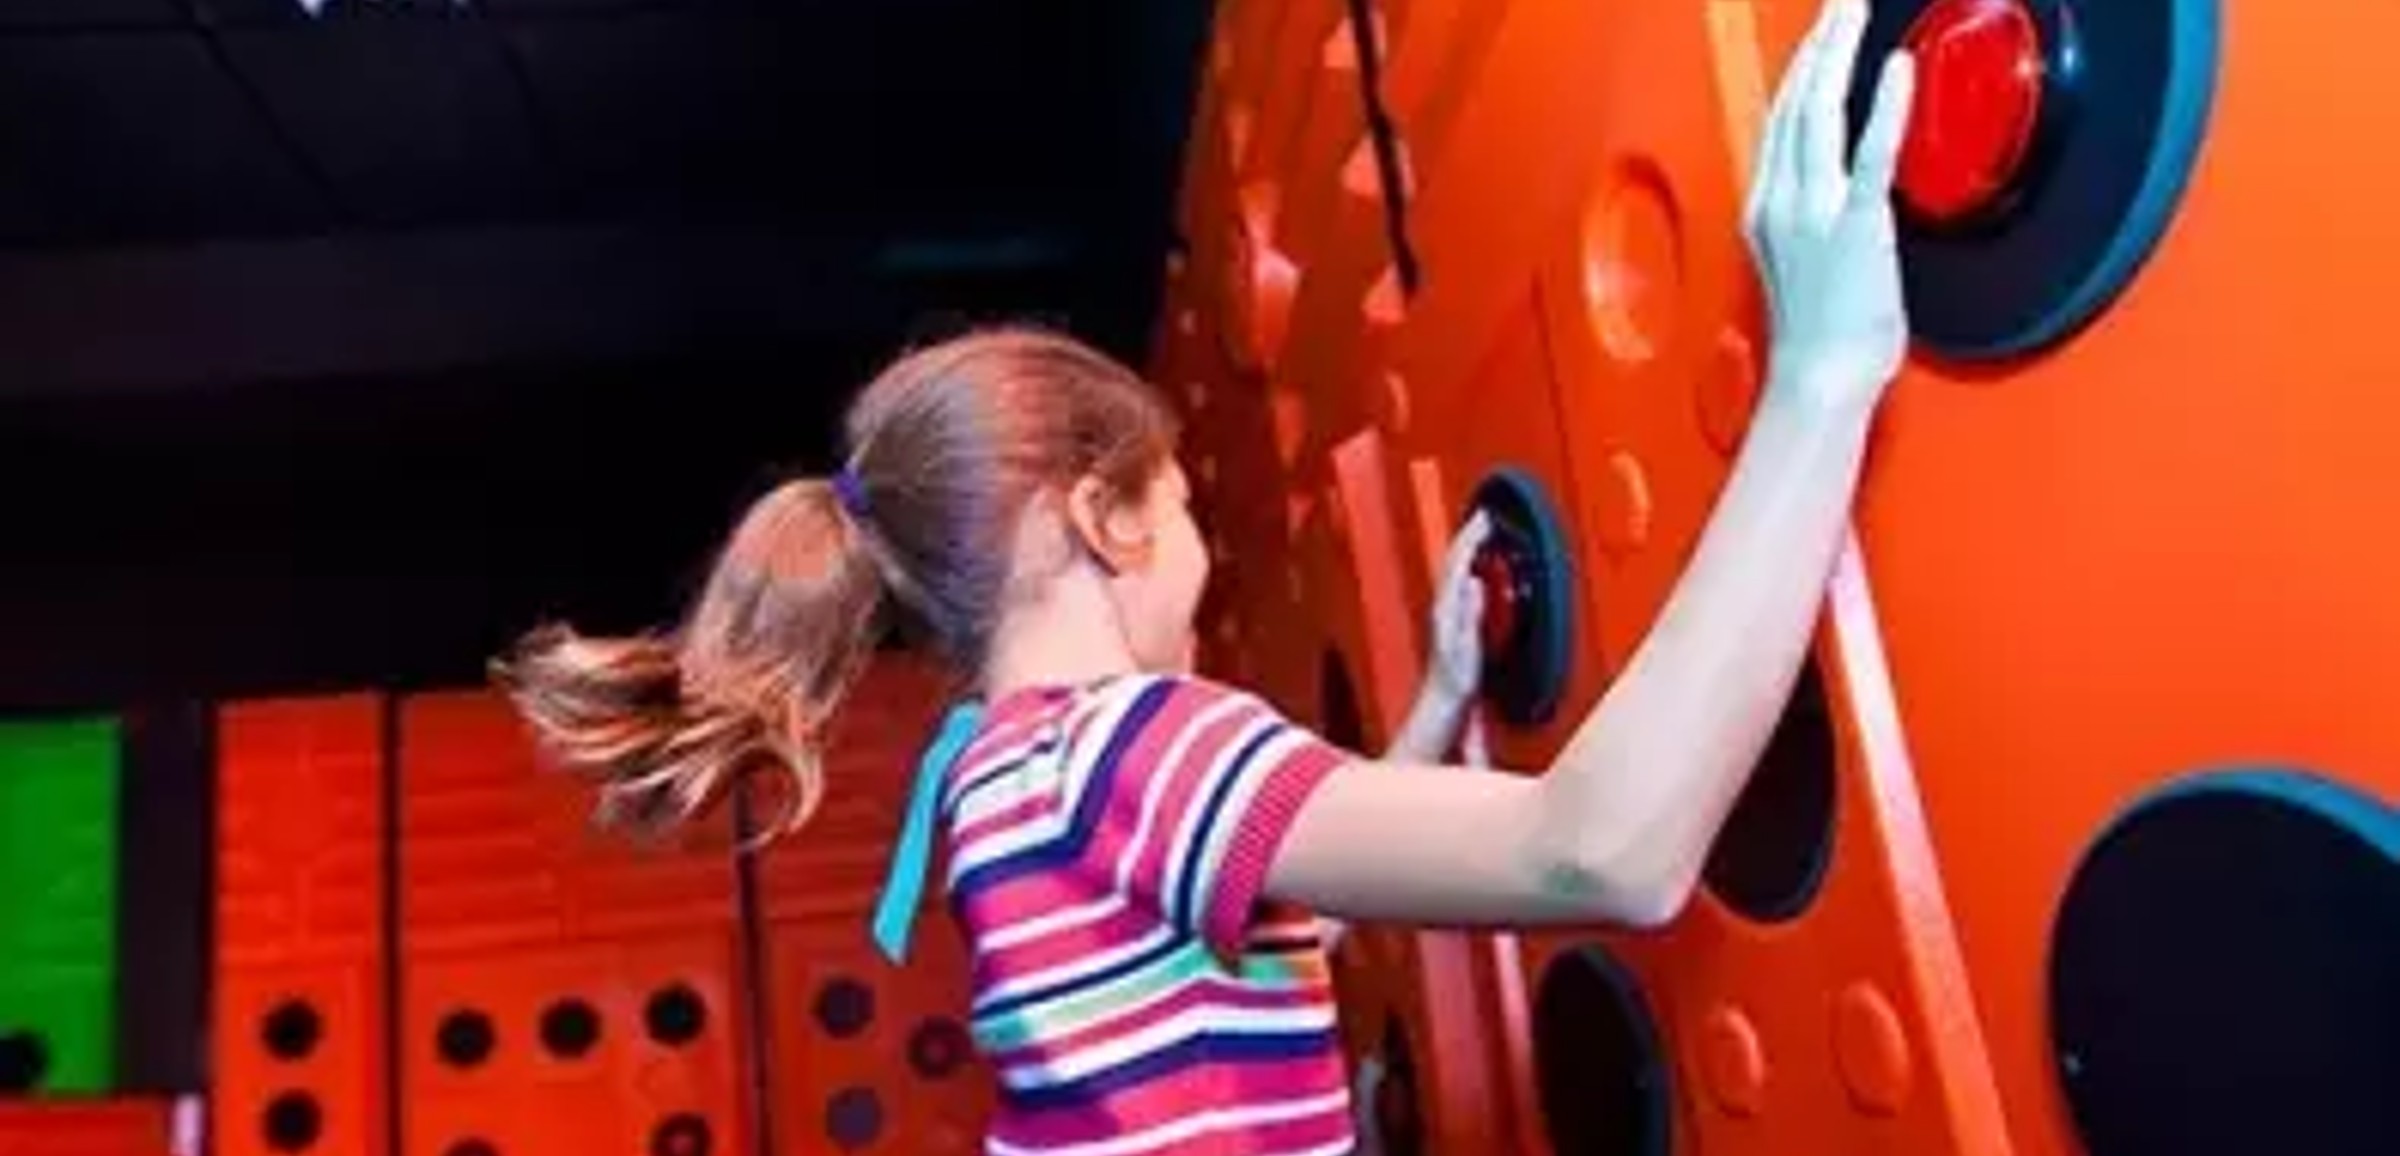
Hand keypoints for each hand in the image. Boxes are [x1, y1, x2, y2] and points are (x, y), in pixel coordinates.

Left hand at [1425, 511, 1491, 703]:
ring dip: (1468, 548)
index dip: (1470, 538)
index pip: (1457, 562)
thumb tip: (1473, 581)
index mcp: (1446, 608)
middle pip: (1452, 560)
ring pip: (1455, 569)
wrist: (1443, 702)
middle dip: (1468, 536)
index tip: (1485, 518)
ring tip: (1481, 532)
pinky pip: (1459, 581)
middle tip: (1485, 516)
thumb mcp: (1466, 647)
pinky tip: (1476, 568)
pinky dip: (1468, 566)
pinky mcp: (1452, 619)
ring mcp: (1445, 612)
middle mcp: (1442, 606)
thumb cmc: (1455, 680)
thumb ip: (1469, 613)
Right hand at [1745, 0, 1916, 411]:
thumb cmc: (1819, 345)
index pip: (1780, 122)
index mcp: (1766, 211)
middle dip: (1817, 43)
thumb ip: (1819, 225)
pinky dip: (1885, 106)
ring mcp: (1814, 211)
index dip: (1801, 72)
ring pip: (1818, 111)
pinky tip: (1896, 69)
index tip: (1820, 39)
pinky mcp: (1855, 226)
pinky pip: (1869, 152)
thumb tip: (1848, 203)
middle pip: (1794, 102)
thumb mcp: (1807, 271)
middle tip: (1838, 4)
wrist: (1819, 385)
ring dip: (1838, 52)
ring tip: (1853, 13)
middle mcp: (1782, 201)